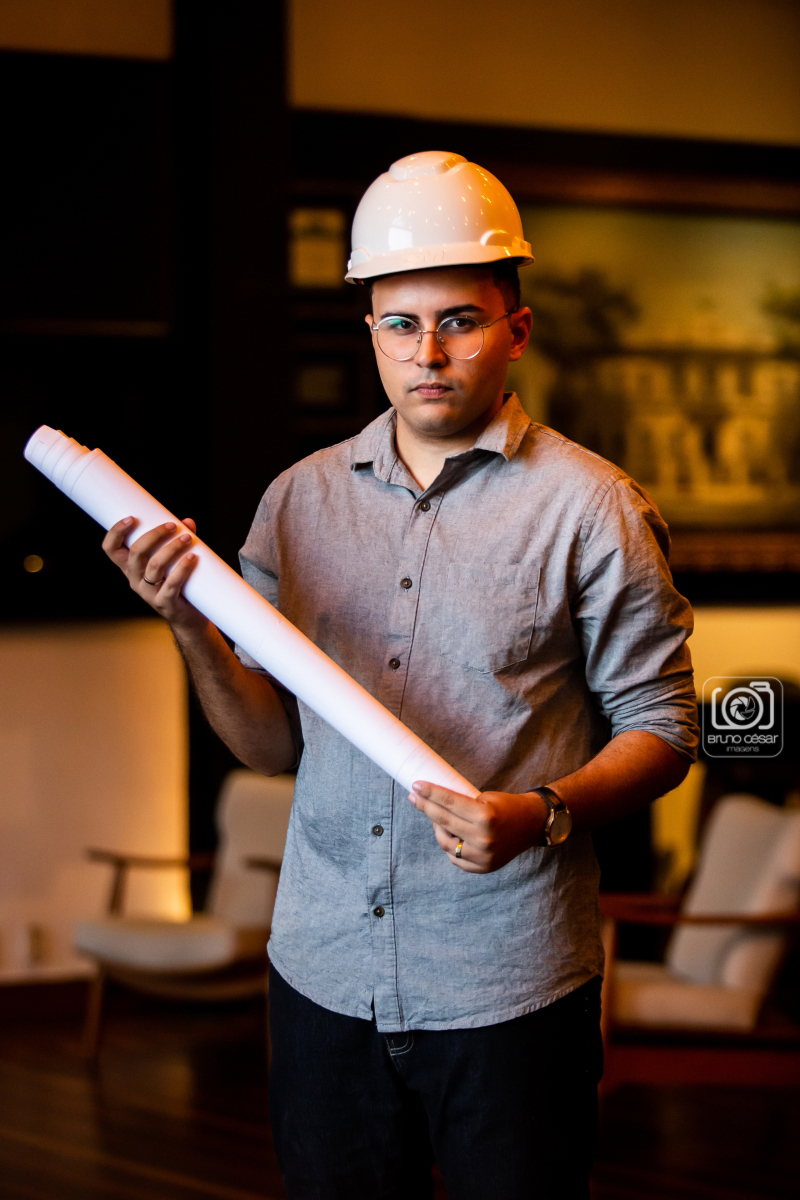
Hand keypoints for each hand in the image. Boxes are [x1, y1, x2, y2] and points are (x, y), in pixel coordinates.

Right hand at [102, 516, 206, 632]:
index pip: (111, 549)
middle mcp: (135, 579)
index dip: (116, 532)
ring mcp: (148, 592)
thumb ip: (177, 540)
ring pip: (154, 566)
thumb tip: (187, 522)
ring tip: (187, 538)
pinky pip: (171, 584)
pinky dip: (182, 568)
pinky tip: (192, 557)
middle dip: (154, 535)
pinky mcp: (165, 603)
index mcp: (130, 567)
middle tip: (172, 526)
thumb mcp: (172, 560)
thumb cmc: (177, 583)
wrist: (187, 617)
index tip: (131, 518)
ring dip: (171, 548)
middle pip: (136, 553)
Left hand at [408, 782, 548, 872]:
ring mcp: (483, 857)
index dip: (430, 793)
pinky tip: (450, 834)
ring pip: (446, 843)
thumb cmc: (507, 806)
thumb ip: (460, 804)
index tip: (416, 786)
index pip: (448, 803)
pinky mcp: (483, 868)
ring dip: (437, 829)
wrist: (532, 824)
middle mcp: (483, 839)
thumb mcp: (485, 797)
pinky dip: (450, 845)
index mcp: (484, 817)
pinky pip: (456, 858)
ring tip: (436, 817)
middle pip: (443, 822)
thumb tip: (432, 801)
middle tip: (414, 797)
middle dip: (425, 807)